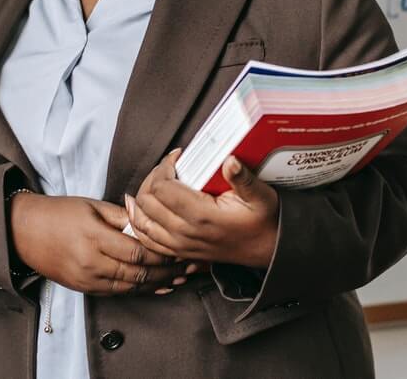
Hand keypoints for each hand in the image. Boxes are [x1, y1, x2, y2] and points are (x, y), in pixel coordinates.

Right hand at [9, 193, 192, 295]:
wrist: (24, 232)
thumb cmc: (60, 213)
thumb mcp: (92, 206)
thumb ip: (123, 216)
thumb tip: (150, 219)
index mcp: (94, 238)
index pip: (138, 252)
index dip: (163, 254)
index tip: (181, 248)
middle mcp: (91, 263)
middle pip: (138, 273)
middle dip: (166, 271)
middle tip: (188, 266)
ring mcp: (86, 279)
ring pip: (130, 287)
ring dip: (157, 284)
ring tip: (179, 278)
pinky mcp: (83, 288)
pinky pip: (117, 292)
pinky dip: (139, 290)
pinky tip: (156, 286)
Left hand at [126, 151, 278, 268]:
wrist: (267, 250)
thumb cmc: (263, 221)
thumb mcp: (260, 195)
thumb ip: (242, 178)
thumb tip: (230, 160)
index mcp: (202, 216)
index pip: (162, 187)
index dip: (164, 166)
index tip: (177, 156)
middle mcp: (185, 233)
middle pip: (146, 202)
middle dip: (151, 178)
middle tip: (167, 166)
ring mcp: (179, 245)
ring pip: (141, 221)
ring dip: (141, 199)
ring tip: (153, 182)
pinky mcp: (179, 252)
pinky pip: (146, 240)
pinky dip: (139, 223)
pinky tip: (141, 209)